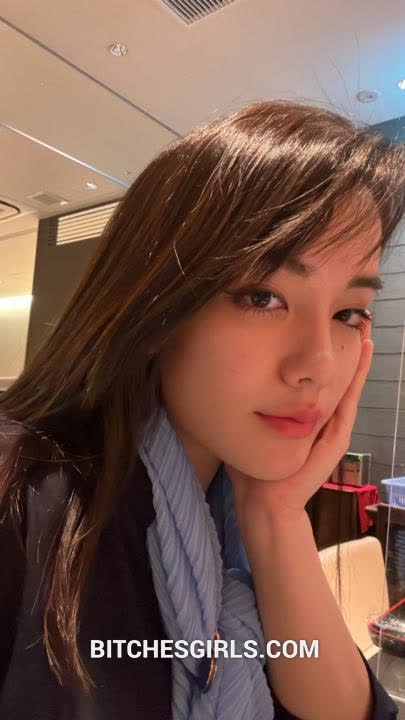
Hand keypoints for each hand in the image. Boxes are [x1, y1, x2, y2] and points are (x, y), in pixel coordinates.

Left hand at [226, 335, 373, 526]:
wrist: (263, 502)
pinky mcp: (336, 436)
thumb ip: (244, 407)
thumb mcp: (248, 426)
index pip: (314, 379)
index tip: (322, 325)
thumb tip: (221, 378)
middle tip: (354, 317)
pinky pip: (349, 401)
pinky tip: (363, 353)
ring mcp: (332, 427)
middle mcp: (321, 419)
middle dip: (344, 348)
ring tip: (364, 329)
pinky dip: (358, 377)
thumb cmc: (252, 468)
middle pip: (336, 377)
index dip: (321, 354)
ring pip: (349, 385)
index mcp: (302, 417)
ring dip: (358, 357)